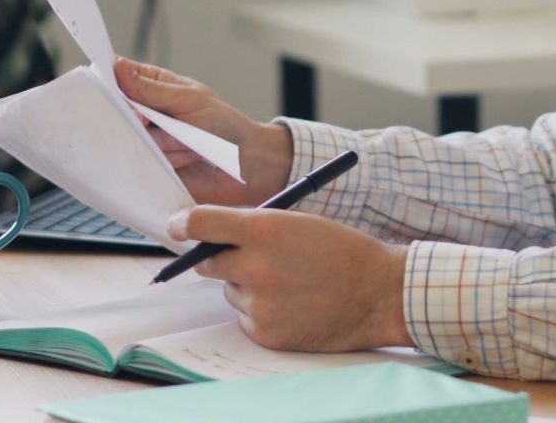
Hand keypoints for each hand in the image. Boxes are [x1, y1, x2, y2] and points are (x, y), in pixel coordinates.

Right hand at [114, 57, 292, 205]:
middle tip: (155, 121)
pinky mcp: (151, 167)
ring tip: (190, 141)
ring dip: (167, 142)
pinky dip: (171, 160)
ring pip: (133, 139)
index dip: (109, 81)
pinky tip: (190, 158)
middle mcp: (145, 114)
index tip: (112, 88)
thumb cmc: (223, 124)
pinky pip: (145, 163)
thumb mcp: (188, 99)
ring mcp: (147, 141)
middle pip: (117, 112)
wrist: (245, 164)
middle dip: (141, 118)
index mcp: (153, 86)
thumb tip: (118, 67)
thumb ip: (151, 90)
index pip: (118, 76)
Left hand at [170, 206, 411, 351]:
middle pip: (208, 262)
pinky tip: (293, 304)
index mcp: (265, 230)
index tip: (177, 225)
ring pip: (231, 291)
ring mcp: (259, 304)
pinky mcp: (265, 332)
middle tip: (245, 256)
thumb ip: (255, 226)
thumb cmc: (343, 251)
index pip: (202, 223)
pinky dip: (262, 311)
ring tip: (290, 282)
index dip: (184, 223)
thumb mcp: (299, 222)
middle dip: (220, 257)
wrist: (378, 293)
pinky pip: (247, 318)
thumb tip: (215, 234)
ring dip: (248, 286)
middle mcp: (255, 267)